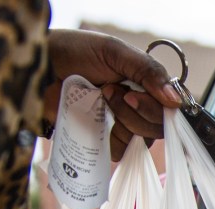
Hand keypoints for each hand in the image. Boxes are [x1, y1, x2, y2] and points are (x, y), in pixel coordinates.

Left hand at [44, 29, 184, 159]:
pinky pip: (120, 151)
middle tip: (109, 91)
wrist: (38, 68)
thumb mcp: (114, 51)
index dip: (157, 108)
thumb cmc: (73, 51)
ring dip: (121, 121)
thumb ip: (148, 71)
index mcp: (146, 83)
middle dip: (135, 111)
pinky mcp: (104, 138)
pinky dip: (110, 141)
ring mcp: (122, 122)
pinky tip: (95, 124)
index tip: (133, 95)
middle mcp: (138, 104)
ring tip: (99, 99)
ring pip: (141, 139)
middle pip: (158, 126)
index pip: (170, 107)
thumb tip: (176, 101)